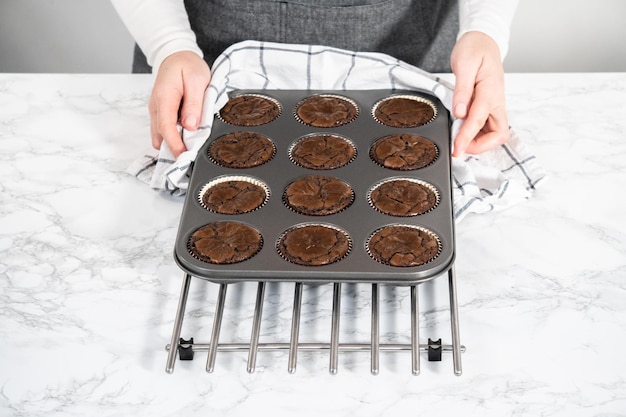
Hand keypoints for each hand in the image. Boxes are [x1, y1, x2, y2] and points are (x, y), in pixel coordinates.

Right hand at [148, 51, 210, 157]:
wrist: (176, 55)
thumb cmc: (187, 65)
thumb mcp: (197, 80)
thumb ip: (194, 103)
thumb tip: (190, 124)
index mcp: (165, 96)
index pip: (166, 125)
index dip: (174, 143)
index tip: (183, 155)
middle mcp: (156, 105)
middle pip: (160, 133)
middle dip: (173, 148)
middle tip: (189, 158)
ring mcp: (156, 110)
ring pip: (160, 133)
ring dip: (172, 143)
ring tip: (188, 150)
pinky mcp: (160, 112)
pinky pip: (163, 129)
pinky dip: (172, 137)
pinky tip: (184, 140)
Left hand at [450, 31, 509, 156]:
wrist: (483, 41)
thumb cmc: (474, 49)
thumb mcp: (464, 65)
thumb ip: (462, 91)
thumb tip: (459, 112)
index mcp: (491, 91)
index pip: (479, 120)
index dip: (467, 137)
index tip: (456, 148)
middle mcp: (497, 101)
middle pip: (498, 134)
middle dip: (480, 146)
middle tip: (459, 147)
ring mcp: (495, 105)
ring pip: (494, 133)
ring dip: (478, 142)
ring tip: (458, 139)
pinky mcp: (489, 107)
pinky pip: (487, 127)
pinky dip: (476, 134)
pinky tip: (461, 131)